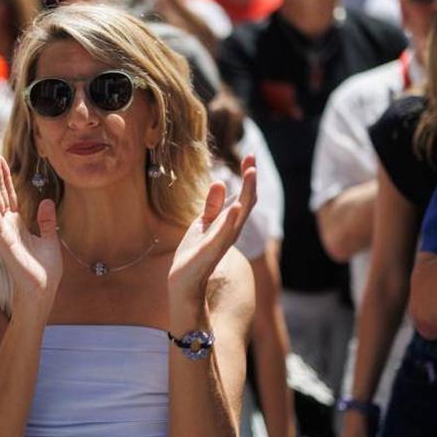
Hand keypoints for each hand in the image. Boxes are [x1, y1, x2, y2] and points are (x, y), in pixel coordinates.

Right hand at [0, 149, 62, 313]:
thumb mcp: (50, 238)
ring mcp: (2, 231)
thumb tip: (48, 201)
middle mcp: (7, 224)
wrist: (42, 288)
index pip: (8, 193)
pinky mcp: (2, 239)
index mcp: (17, 223)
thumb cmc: (45, 269)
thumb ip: (47, 220)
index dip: (4, 175)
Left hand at [168, 156, 256, 300]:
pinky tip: (235, 207)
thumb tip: (219, 181)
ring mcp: (222, 240)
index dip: (248, 177)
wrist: (183, 280)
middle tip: (252, 159)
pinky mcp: (210, 250)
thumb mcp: (203, 223)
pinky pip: (223, 234)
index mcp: (229, 223)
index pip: (244, 196)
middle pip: (247, 202)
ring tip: (250, 173)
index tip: (250, 156)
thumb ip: (212, 205)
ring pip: (240, 214)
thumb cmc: (194, 253)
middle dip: (251, 181)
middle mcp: (231, 231)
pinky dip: (230, 220)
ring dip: (246, 193)